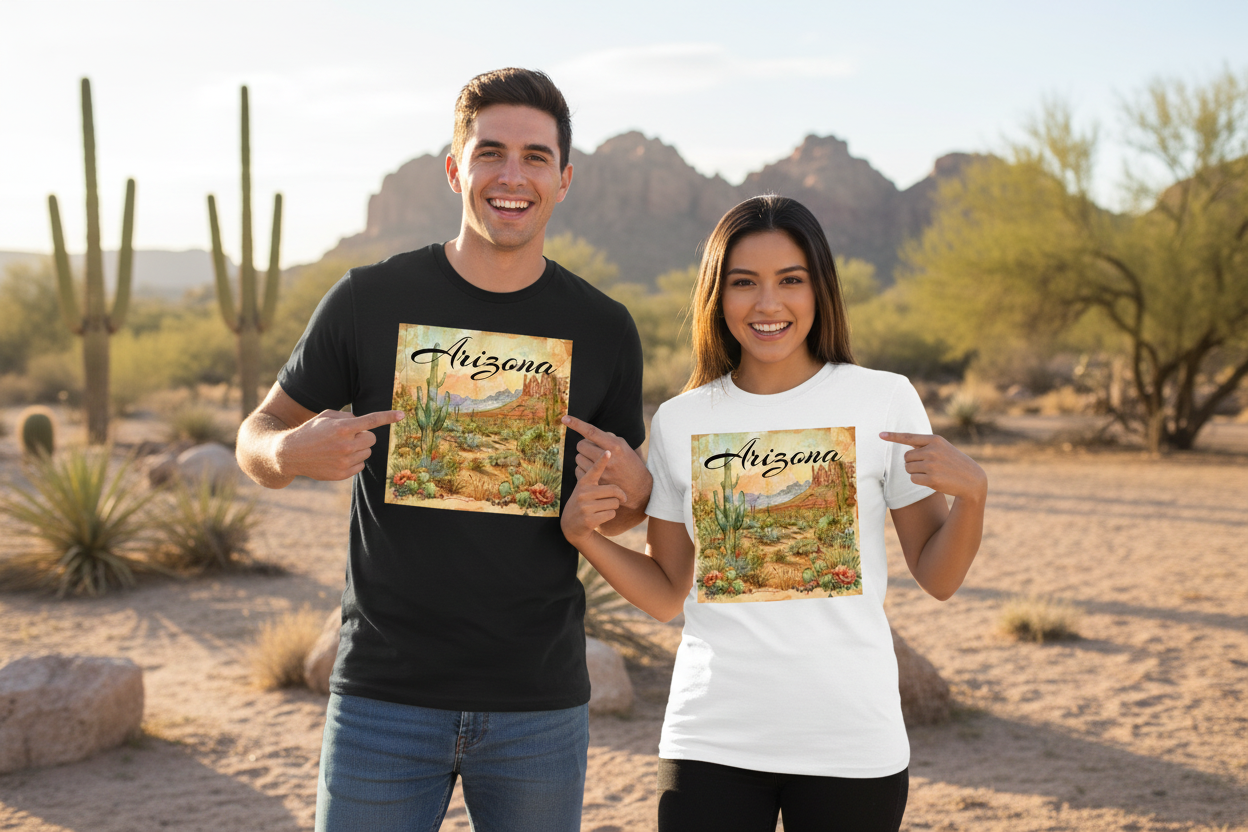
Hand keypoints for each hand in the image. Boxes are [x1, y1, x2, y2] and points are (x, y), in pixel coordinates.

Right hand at [276, 409, 404, 480]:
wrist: (291, 453)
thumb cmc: (311, 431)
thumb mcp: (326, 416)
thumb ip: (347, 417)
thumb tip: (364, 424)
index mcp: (342, 428)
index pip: (371, 421)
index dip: (388, 417)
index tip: (402, 415)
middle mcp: (346, 445)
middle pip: (372, 439)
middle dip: (364, 436)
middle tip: (348, 436)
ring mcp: (345, 461)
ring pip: (367, 452)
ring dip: (358, 448)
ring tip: (339, 447)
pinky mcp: (343, 474)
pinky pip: (361, 465)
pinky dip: (354, 461)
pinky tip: (338, 458)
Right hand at [560, 451, 627, 546]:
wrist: (570, 526)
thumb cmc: (583, 504)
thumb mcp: (584, 489)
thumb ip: (594, 480)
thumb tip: (607, 463)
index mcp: (584, 482)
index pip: (595, 469)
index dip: (602, 460)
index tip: (608, 452)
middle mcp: (583, 492)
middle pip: (614, 490)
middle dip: (619, 497)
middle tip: (619, 499)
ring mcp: (585, 506)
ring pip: (614, 503)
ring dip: (613, 507)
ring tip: (602, 509)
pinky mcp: (589, 519)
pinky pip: (611, 514)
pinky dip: (610, 516)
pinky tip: (600, 517)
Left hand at [562, 414, 650, 509]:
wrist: (640, 489)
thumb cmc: (631, 464)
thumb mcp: (625, 447)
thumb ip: (608, 438)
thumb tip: (589, 433)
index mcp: (615, 446)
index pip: (592, 432)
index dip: (577, 424)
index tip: (565, 418)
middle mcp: (607, 458)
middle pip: (581, 445)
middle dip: (584, 446)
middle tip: (593, 450)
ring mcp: (601, 472)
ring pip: (578, 458)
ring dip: (583, 458)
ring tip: (594, 462)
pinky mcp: (596, 483)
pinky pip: (578, 471)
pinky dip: (582, 469)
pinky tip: (592, 472)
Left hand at [880, 432, 986, 503]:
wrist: (972, 480)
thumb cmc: (954, 462)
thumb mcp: (942, 448)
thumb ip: (925, 445)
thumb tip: (905, 444)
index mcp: (935, 440)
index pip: (909, 437)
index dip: (893, 436)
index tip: (880, 435)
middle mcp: (932, 451)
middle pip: (906, 457)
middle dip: (912, 462)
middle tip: (926, 466)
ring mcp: (932, 465)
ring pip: (908, 468)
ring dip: (915, 472)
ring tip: (931, 472)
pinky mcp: (931, 479)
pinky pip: (913, 479)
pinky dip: (918, 480)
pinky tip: (931, 480)